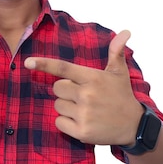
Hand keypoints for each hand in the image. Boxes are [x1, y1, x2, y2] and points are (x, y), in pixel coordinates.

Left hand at [24, 30, 143, 145]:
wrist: (134, 126)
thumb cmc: (122, 95)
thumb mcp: (119, 72)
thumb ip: (116, 52)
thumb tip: (125, 32)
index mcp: (93, 78)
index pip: (64, 68)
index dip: (44, 64)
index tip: (28, 62)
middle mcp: (87, 95)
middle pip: (57, 88)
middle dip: (65, 91)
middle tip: (82, 95)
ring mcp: (84, 114)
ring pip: (58, 106)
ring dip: (66, 107)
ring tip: (85, 109)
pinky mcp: (82, 131)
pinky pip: (59, 123)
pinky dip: (66, 123)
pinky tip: (82, 121)